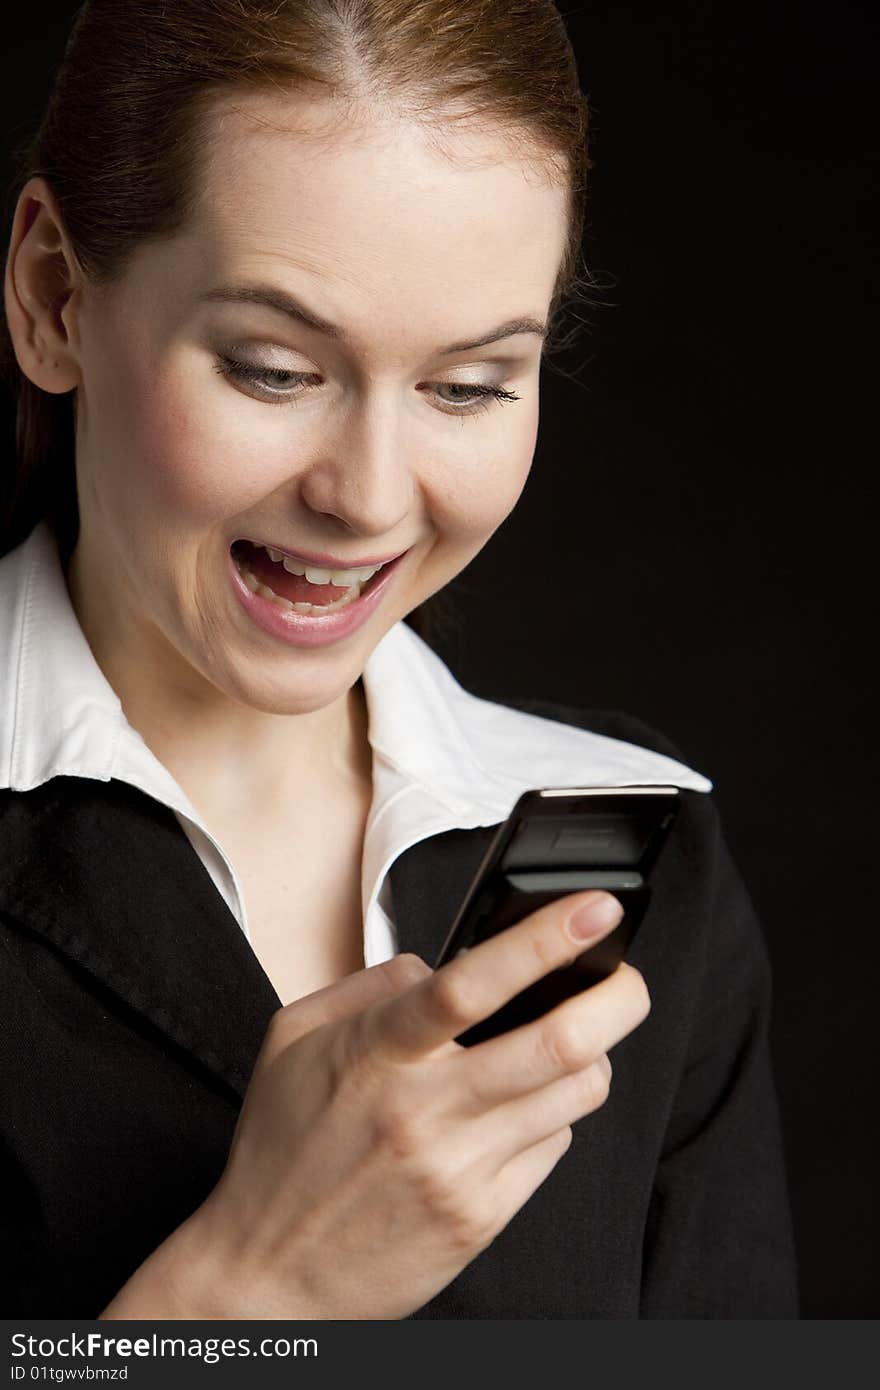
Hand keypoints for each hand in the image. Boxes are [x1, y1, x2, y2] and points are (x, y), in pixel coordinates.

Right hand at [186, 889, 649, 1319]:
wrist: (267, 1274)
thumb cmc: (282, 1151)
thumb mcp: (292, 1040)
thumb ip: (367, 986)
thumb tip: (438, 963)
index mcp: (376, 1055)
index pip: (471, 985)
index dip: (543, 940)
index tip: (592, 910)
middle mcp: (425, 1111)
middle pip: (557, 1044)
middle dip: (617, 999)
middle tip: (627, 977)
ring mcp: (459, 1169)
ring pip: (574, 1095)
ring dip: (593, 1057)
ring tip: (573, 1043)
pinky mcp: (482, 1217)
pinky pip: (553, 1146)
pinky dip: (553, 1114)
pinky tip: (519, 1110)